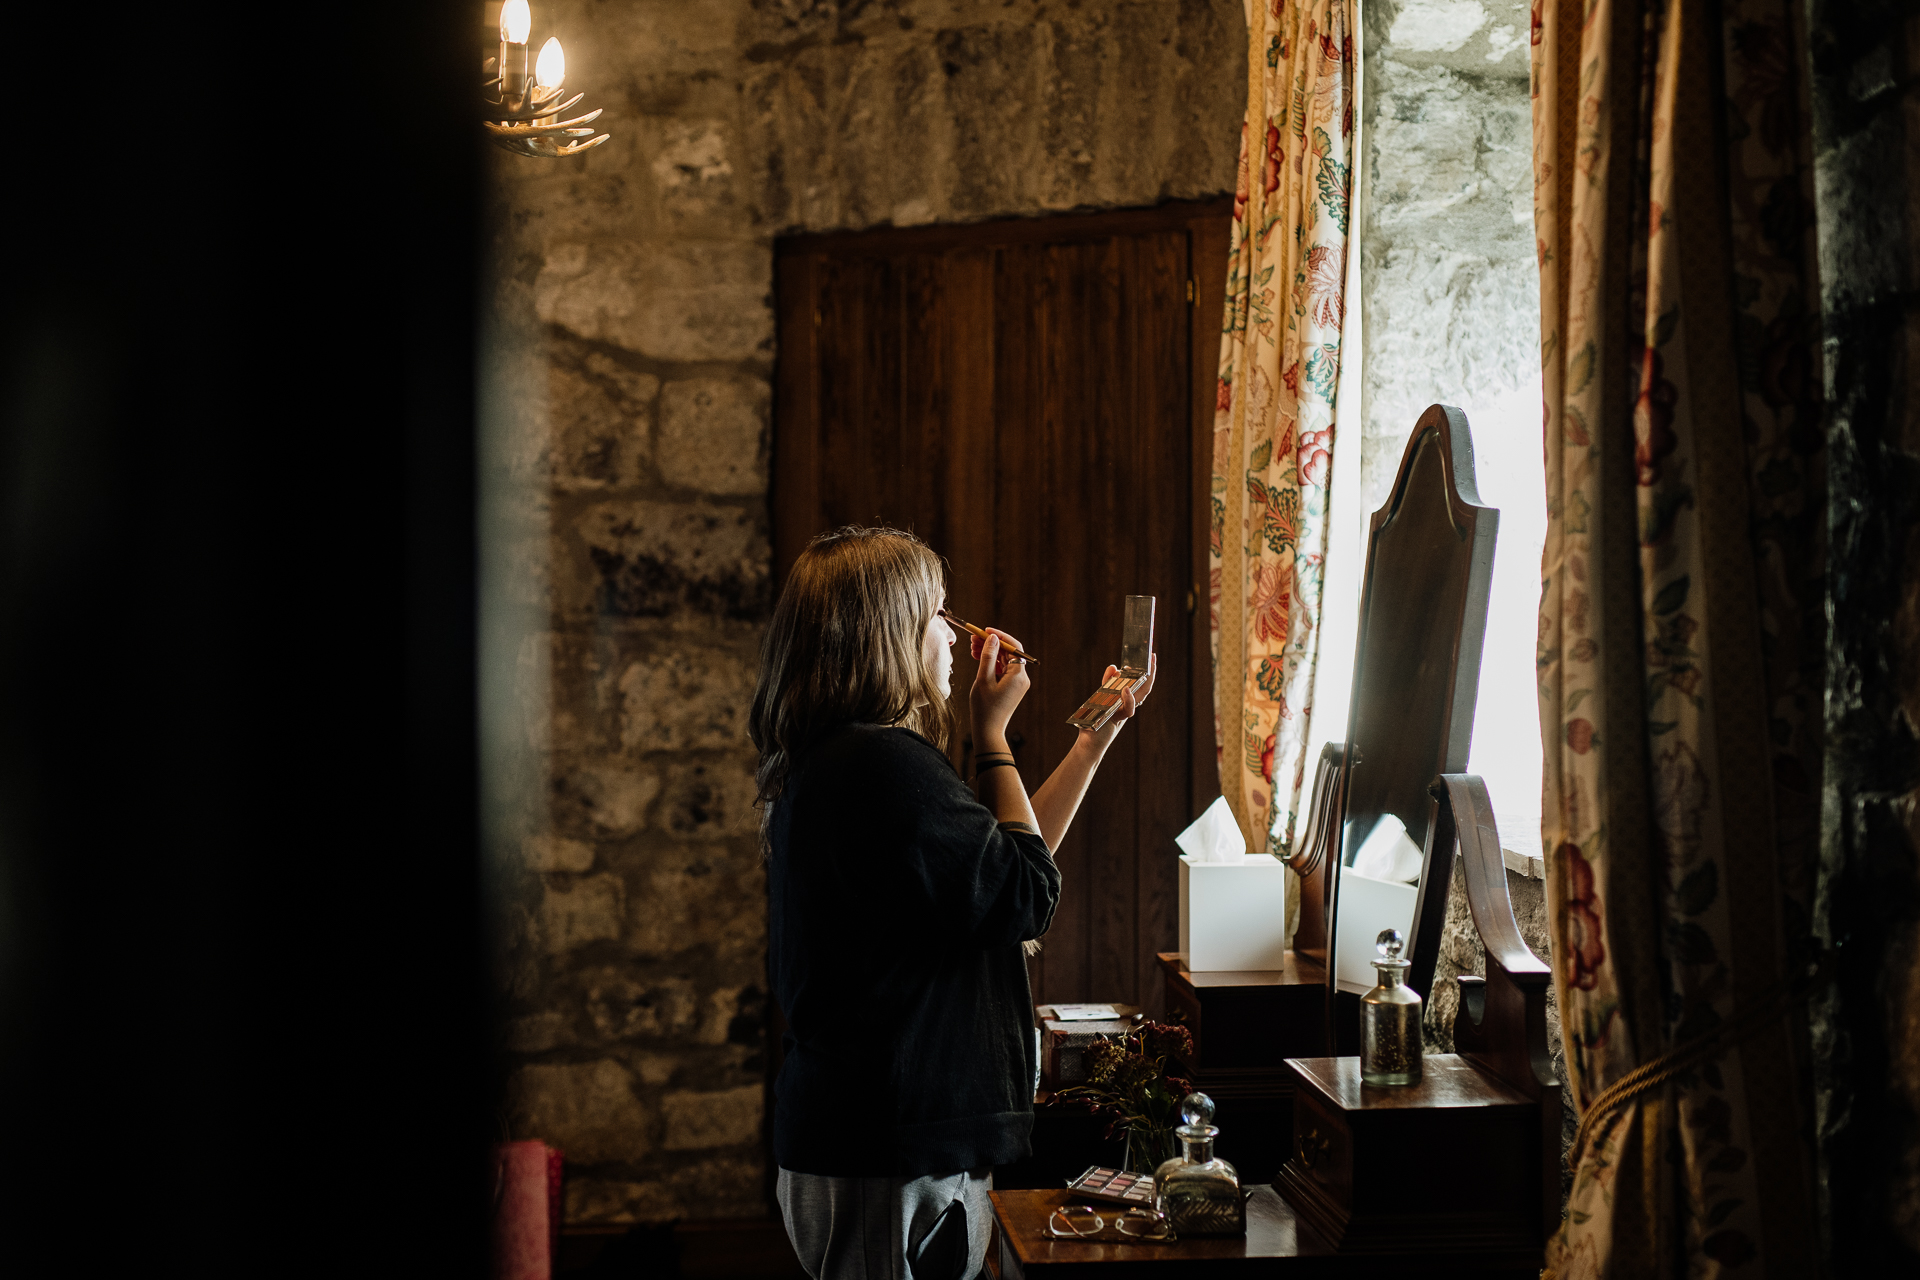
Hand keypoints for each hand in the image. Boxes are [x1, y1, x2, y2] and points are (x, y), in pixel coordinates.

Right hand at [968, 628, 1030, 744]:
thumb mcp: (984, 679)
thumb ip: (988, 656)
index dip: (1000, 636)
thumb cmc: (984, 708)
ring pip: (1004, 661)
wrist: (988, 731)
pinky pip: (1003, 670)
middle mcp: (1021, 678)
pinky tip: (977, 658)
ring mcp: (1017, 684)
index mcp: (1018, 676)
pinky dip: (992, 663)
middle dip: (992, 644)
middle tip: (974, 638)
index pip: (1013, 647)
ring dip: (990, 652)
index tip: (985, 630)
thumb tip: (993, 638)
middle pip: (1008, 653)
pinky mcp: (1011, 688)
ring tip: (972, 647)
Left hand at [1079, 652, 1155, 750]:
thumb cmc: (1095, 722)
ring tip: (1147, 668)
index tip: (1151, 657)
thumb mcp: (1101, 698)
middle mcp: (1127, 706)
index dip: (1148, 672)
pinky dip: (1128, 700)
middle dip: (1151, 673)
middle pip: (1144, 689)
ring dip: (1145, 682)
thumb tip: (1114, 666)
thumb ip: (1107, 683)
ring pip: (1140, 698)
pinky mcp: (1118, 720)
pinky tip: (1126, 689)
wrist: (1088, 743)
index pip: (1140, 684)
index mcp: (1125, 700)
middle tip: (1153, 657)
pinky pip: (1128, 710)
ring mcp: (1124, 713)